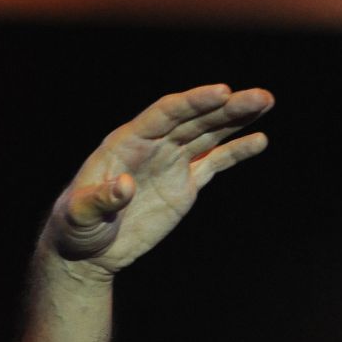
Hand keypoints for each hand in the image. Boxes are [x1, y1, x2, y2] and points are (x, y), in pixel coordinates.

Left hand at [42, 84, 273, 278]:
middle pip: (193, 120)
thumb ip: (101, 199)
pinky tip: (258, 139)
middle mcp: (151, 147)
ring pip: (208, 135)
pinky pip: (214, 162)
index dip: (192, 102)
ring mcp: (170, 163)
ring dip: (236, 119)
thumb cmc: (75, 227)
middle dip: (226, 107)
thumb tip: (125, 185)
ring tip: (265, 101)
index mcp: (125, 143)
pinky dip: (235, 151)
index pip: (164, 115)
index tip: (222, 92)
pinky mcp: (184, 184)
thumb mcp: (80, 214)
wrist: (88, 250)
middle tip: (260, 96)